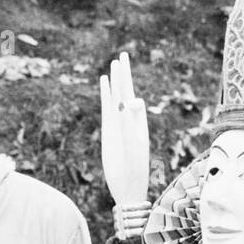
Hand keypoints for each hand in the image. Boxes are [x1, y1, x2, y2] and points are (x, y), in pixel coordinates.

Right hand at [100, 52, 149, 208]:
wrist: (127, 189)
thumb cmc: (134, 171)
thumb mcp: (133, 147)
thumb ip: (129, 124)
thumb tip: (130, 101)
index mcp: (139, 124)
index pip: (132, 96)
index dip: (128, 81)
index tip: (123, 70)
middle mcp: (129, 122)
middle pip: (125, 92)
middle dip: (124, 74)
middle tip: (122, 54)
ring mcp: (118, 126)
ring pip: (115, 99)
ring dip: (115, 82)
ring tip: (114, 64)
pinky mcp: (109, 132)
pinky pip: (106, 109)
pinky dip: (106, 95)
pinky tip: (105, 82)